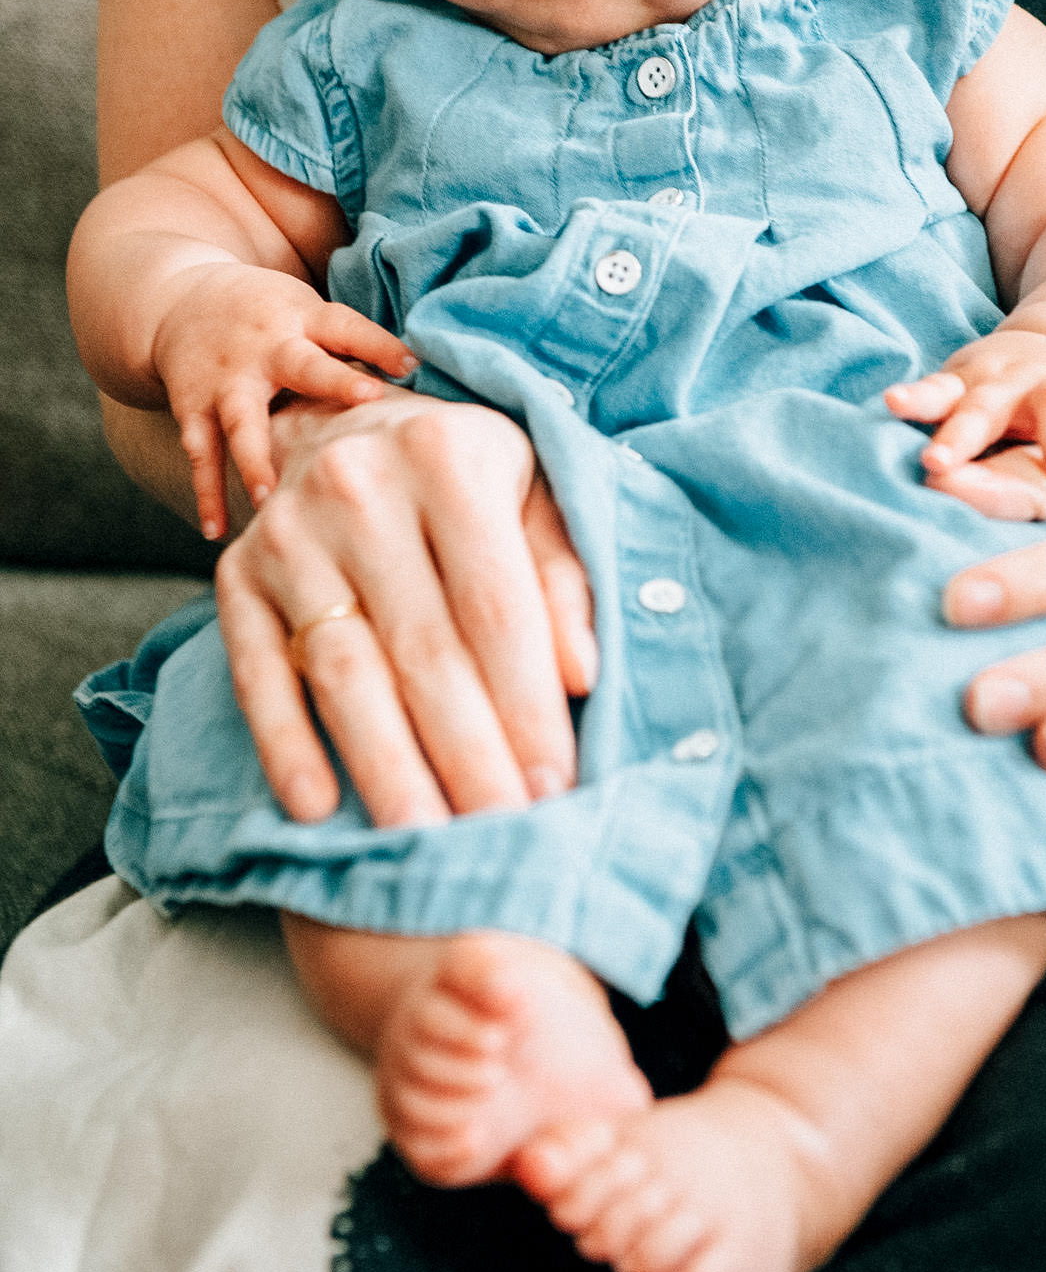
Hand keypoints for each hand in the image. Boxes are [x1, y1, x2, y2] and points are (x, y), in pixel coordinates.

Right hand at [151, 262, 415, 537]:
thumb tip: (426, 381)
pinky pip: (201, 454)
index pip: (347, 327)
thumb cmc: (271, 314)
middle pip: (301, 365)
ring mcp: (226, 380)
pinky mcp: (193, 407)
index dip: (380, 344)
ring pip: (242, 422)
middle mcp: (265, 346)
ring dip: (255, 461)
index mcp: (303, 318)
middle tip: (365, 398)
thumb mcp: (308, 311)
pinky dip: (206, 493)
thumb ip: (354, 344)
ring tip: (269, 501)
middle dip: (333, 382)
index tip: (413, 364)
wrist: (178, 300)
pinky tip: (217, 533)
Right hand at [213, 386, 596, 827]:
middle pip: (423, 649)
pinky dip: (285, 744)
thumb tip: (583, 674)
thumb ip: (565, 576)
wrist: (346, 428)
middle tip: (502, 833)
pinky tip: (317, 808)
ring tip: (424, 843)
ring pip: (344, 670)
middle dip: (468, 754)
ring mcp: (287, 531)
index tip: (556, 784)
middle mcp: (359, 486)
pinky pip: (256, 672)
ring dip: (385, 767)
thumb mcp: (534, 494)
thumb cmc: (469, 479)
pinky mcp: (235, 574)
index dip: (528, 704)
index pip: (495, 607)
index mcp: (447, 456)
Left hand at [885, 329, 1045, 499]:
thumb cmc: (991, 395)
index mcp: (967, 385)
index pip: (937, 394)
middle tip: (940, 462)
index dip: (917, 400)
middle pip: (983, 407)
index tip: (893, 405)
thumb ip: (926, 421)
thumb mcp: (956, 398)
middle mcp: (1010, 385)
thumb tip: (855, 471)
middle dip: (964, 433)